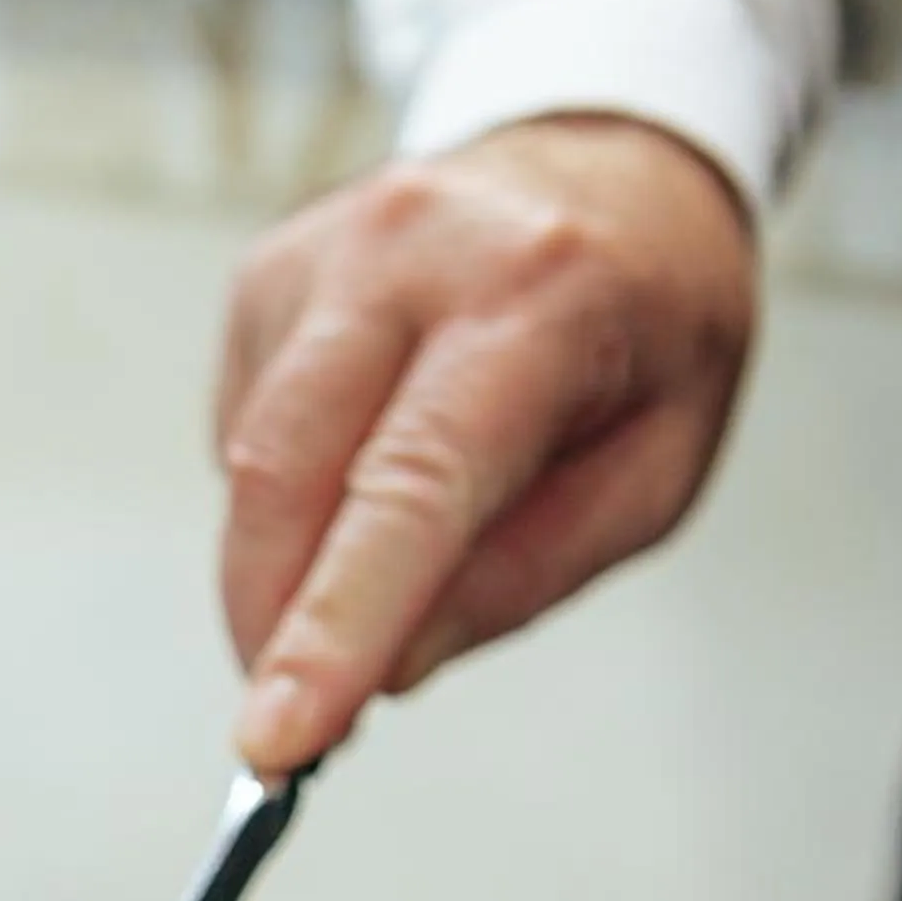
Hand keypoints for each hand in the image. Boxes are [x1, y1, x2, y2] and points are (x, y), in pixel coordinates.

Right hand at [217, 116, 758, 773]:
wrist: (610, 161)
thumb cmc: (649, 325)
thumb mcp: (657, 471)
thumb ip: (526, 575)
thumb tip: (386, 665)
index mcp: (538, 296)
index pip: (410, 487)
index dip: (334, 626)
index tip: (278, 739)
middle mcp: (411, 249)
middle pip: (288, 474)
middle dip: (272, 627)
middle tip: (296, 732)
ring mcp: (323, 251)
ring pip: (248, 463)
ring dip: (279, 575)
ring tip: (362, 591)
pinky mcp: (268, 274)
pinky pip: (244, 431)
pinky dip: (287, 502)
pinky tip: (360, 477)